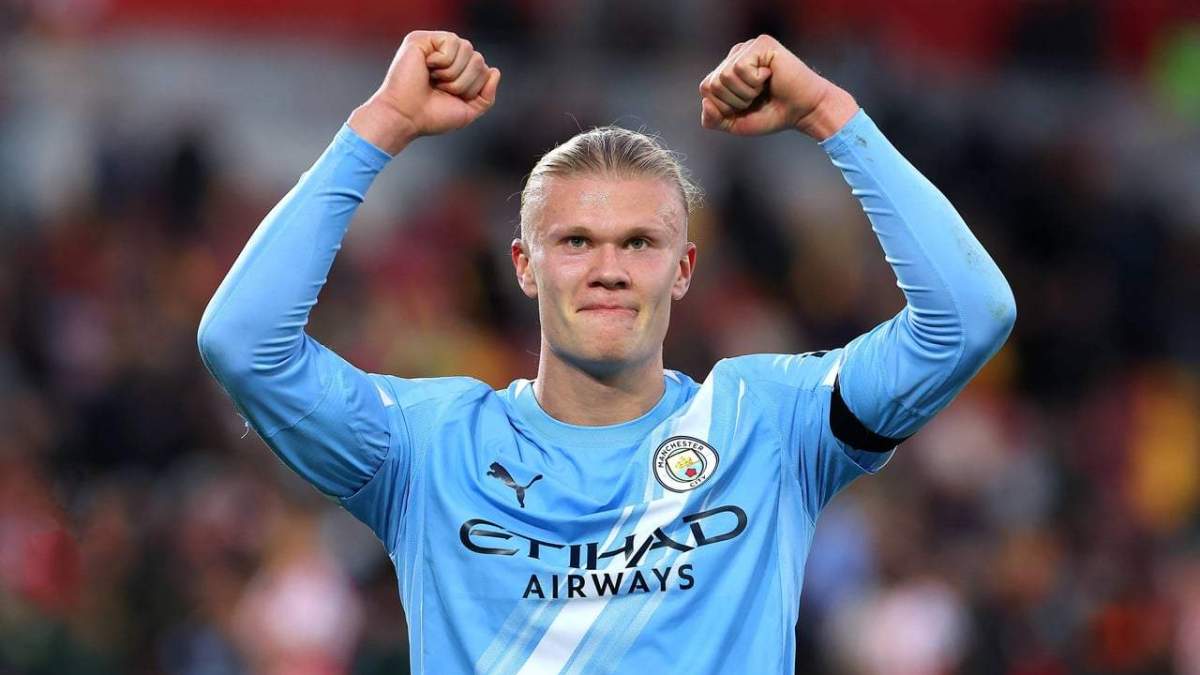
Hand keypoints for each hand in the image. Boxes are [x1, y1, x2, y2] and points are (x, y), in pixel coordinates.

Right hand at [349, 30, 500, 153]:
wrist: (406, 118)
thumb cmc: (432, 116)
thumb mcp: (468, 111)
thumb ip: (486, 96)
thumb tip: (495, 71)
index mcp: (457, 71)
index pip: (483, 69)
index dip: (474, 88)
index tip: (451, 97)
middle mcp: (446, 56)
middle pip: (478, 58)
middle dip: (465, 82)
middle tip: (442, 89)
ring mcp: (434, 46)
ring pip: (468, 48)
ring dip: (453, 73)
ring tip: (435, 80)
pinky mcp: (422, 39)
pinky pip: (452, 42)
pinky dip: (443, 61)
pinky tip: (427, 68)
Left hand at [698, 35, 856, 139]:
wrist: (803, 111)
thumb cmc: (772, 114)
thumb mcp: (735, 124)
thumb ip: (713, 119)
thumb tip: (705, 101)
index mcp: (726, 70)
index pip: (706, 89)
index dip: (724, 107)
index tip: (747, 106)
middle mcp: (735, 55)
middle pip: (712, 84)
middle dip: (735, 101)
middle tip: (757, 98)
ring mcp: (747, 48)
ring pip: (725, 76)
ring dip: (746, 92)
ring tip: (763, 88)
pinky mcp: (761, 44)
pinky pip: (740, 68)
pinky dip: (754, 81)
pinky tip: (769, 76)